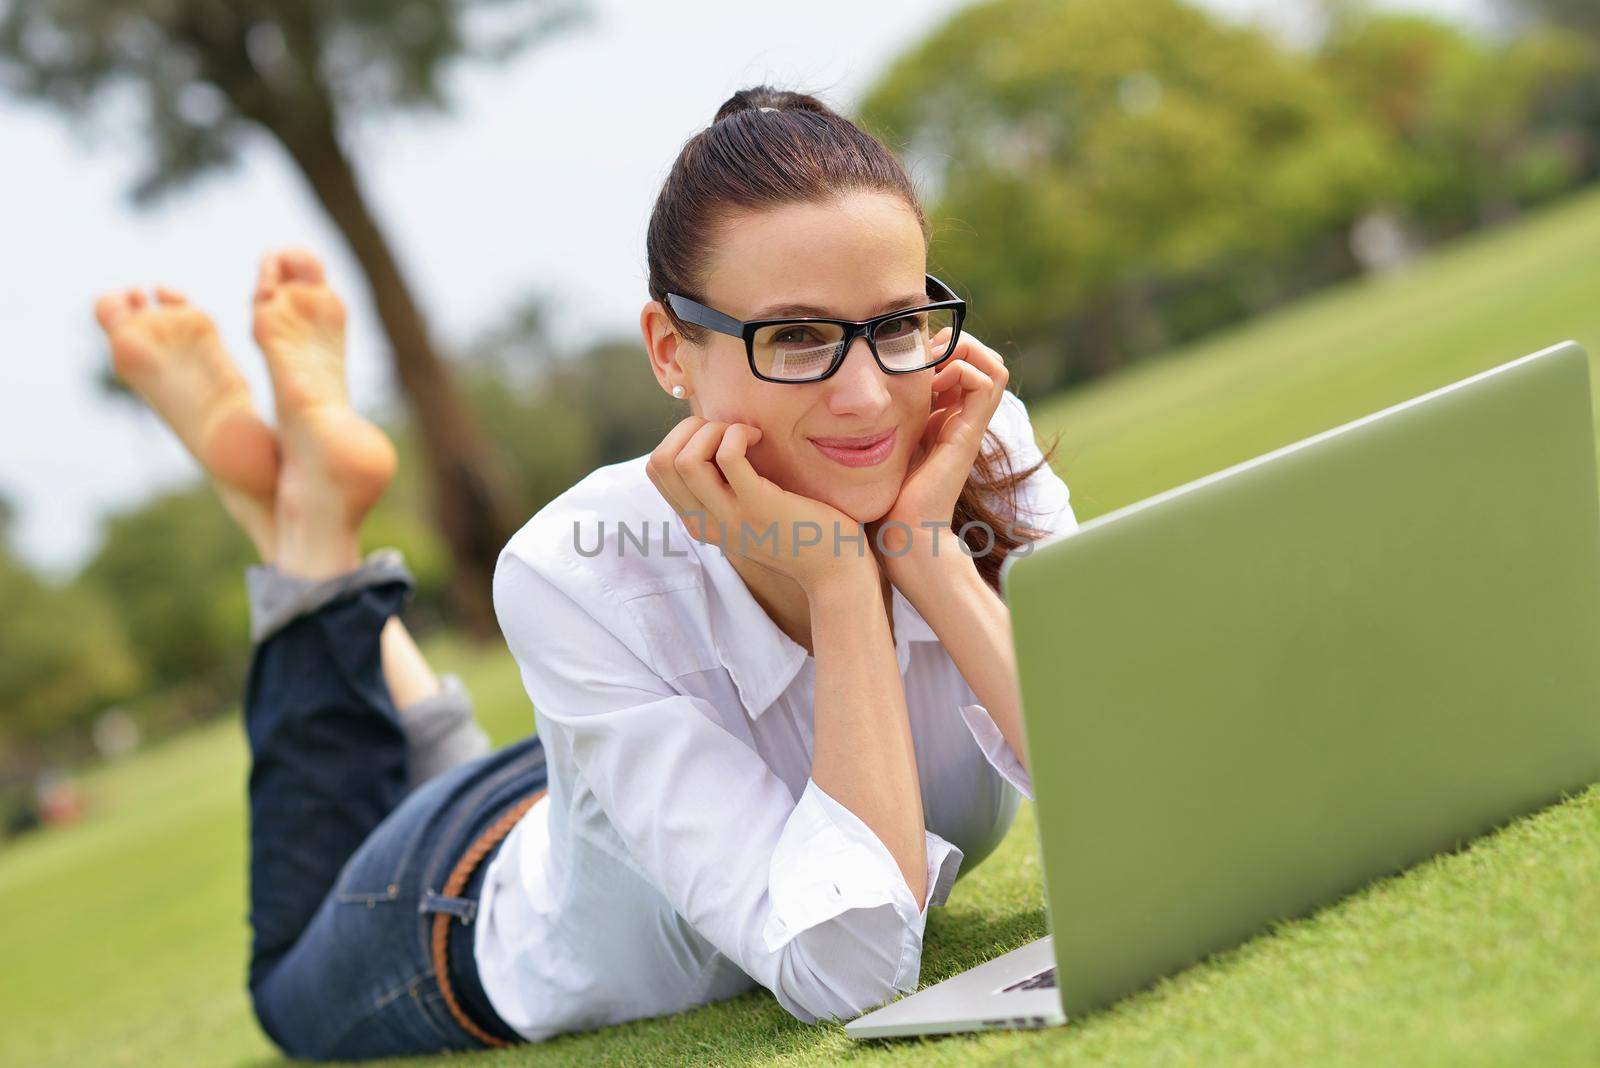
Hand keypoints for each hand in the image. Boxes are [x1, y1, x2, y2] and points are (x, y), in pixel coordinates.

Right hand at [647, 416, 876, 594]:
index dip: (679, 438)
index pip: (656, 470)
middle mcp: (704, 522)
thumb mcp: (745, 512)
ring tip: (745, 435)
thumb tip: (711, 437)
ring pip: (686, 460)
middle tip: (729, 433)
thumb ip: (722, 488)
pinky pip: (727, 457)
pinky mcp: (759, 507)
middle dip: (691, 430)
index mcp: (697, 521)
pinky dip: (738, 435)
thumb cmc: (797, 530)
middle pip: (661, 461)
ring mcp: (730, 517)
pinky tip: (759, 438)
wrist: (833, 568)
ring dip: (713, 431)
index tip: (717, 438)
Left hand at [868, 329, 1008, 558]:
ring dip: (965, 352)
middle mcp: (959, 420)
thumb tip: (848, 397)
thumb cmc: (881, 498)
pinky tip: (933, 383)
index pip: (958, 365)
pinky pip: (987, 383)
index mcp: (939, 419)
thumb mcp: (877, 446)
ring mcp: (968, 427)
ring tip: (932, 366)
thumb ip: (874, 423)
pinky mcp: (968, 435)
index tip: (908, 356)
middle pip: (982, 361)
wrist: (900, 534)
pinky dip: (963, 368)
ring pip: (993, 366)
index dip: (938, 348)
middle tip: (923, 355)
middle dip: (955, 344)